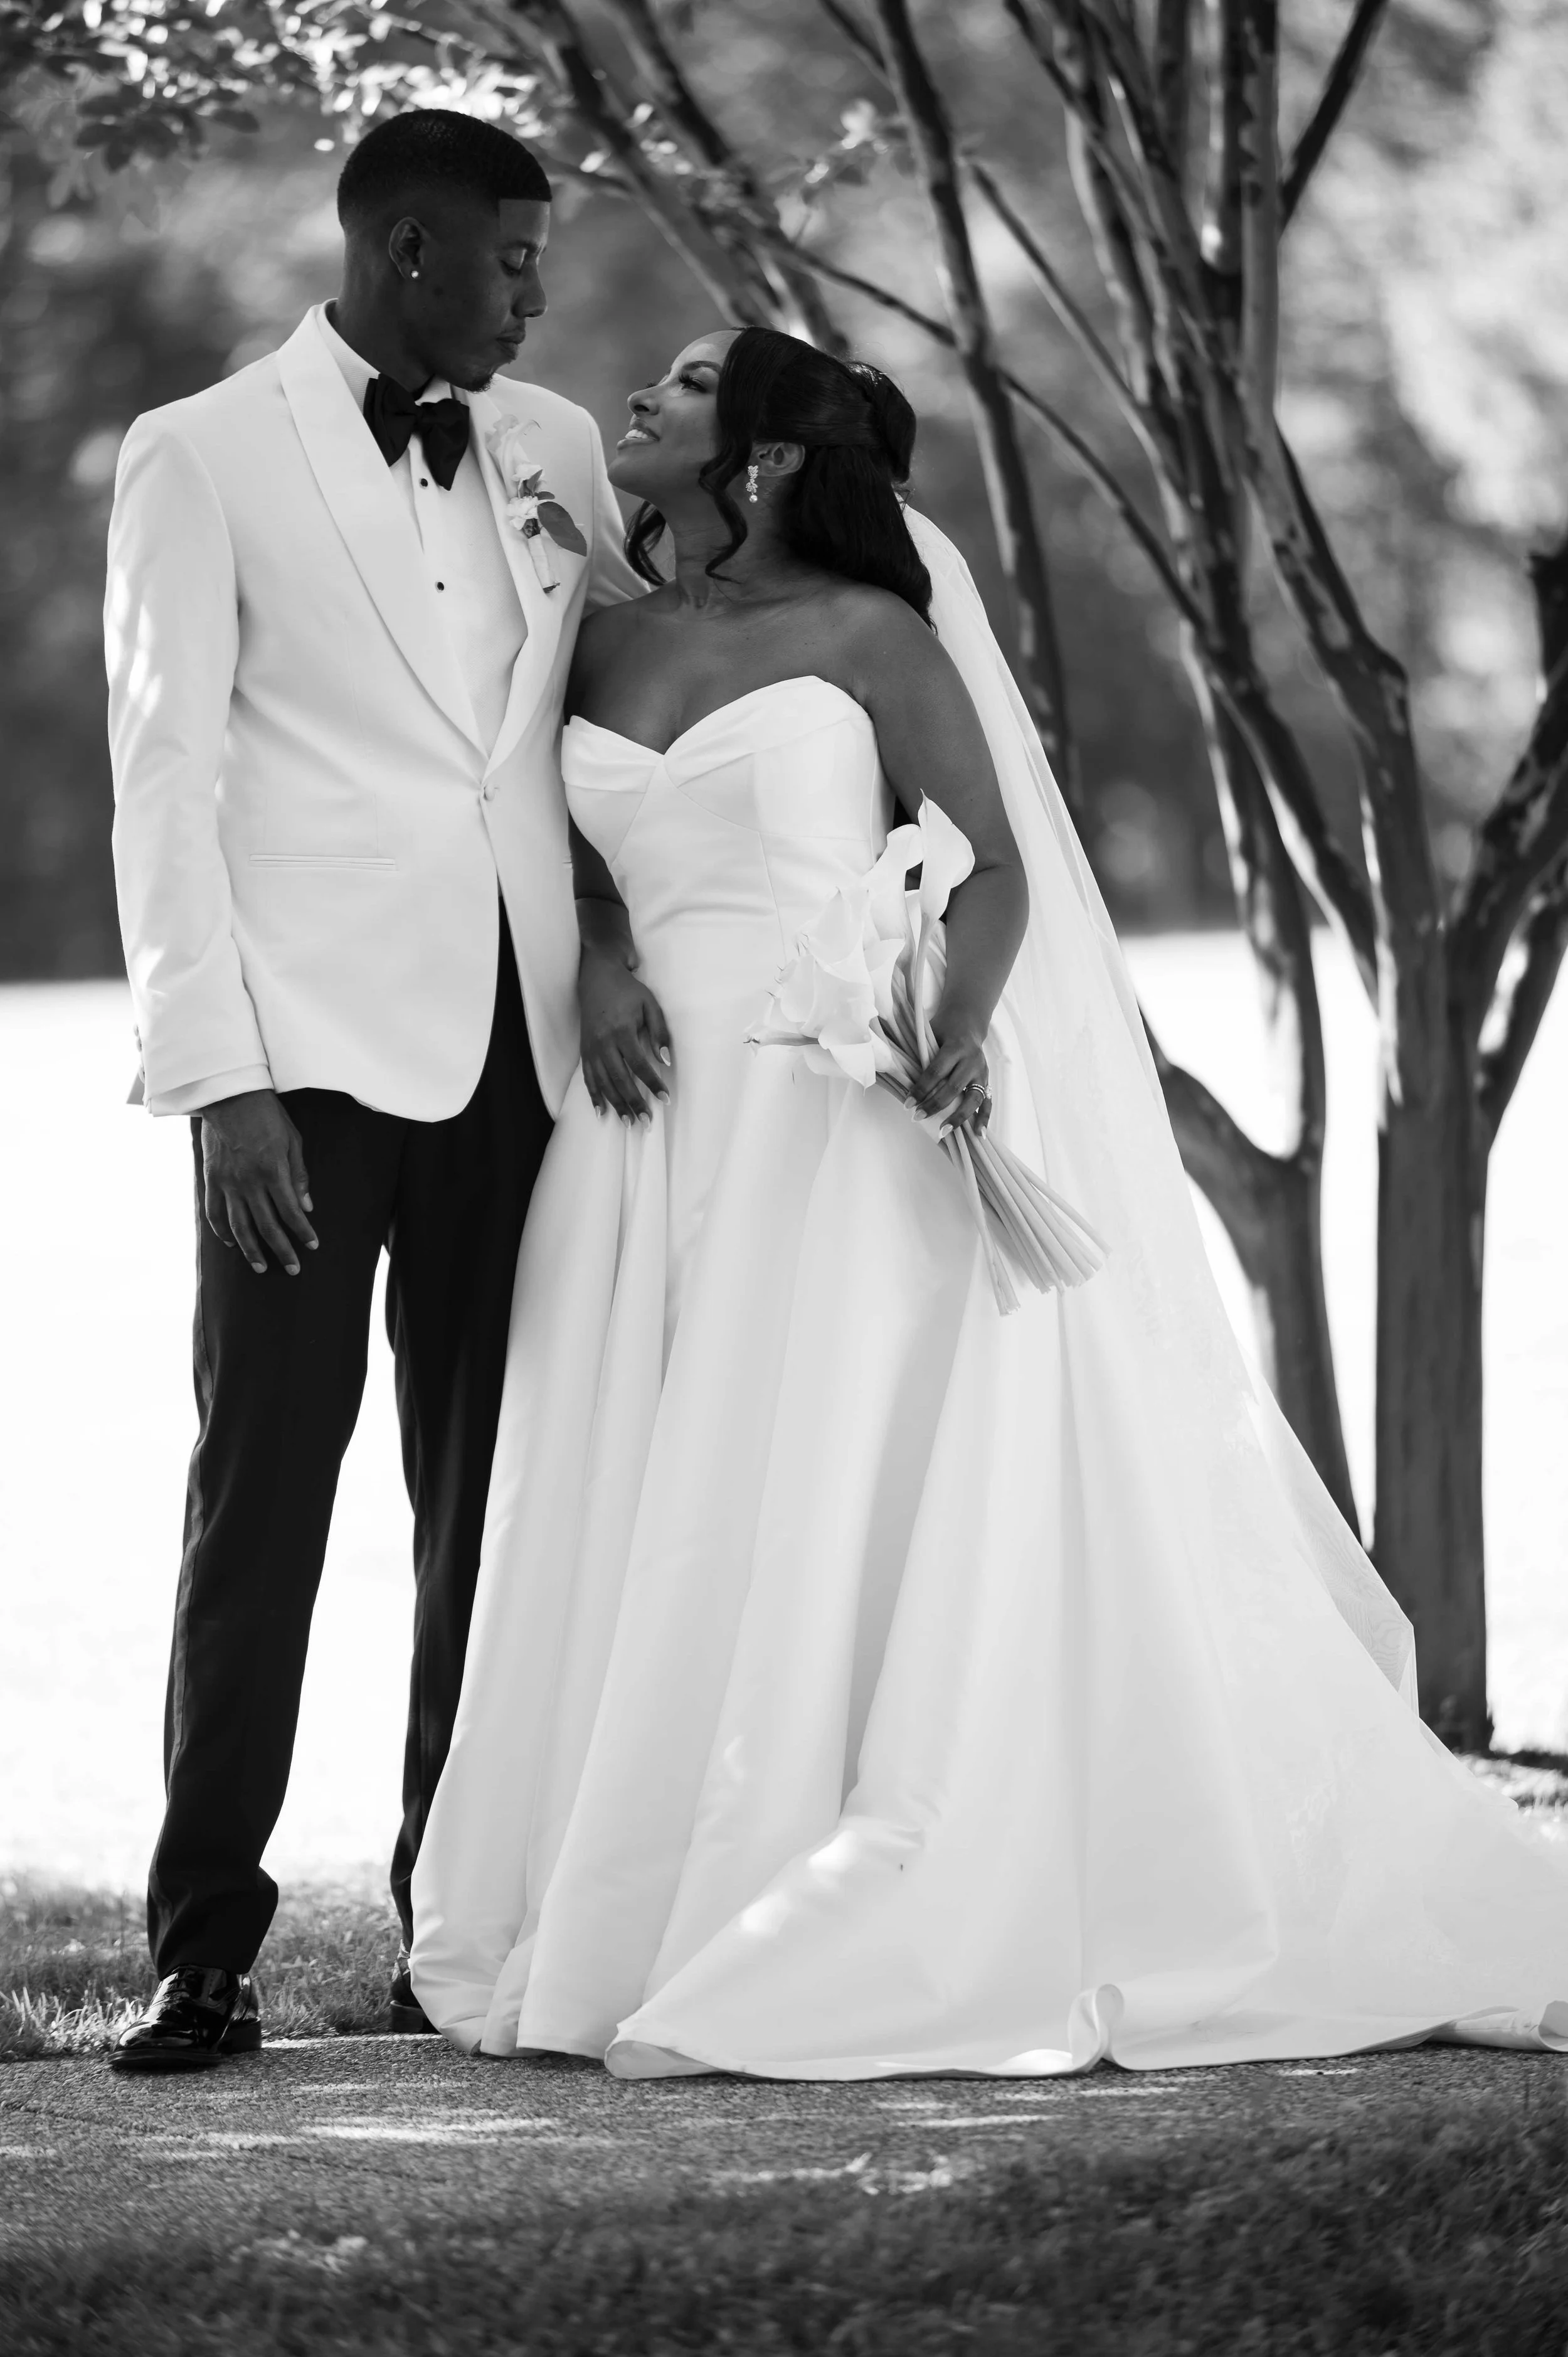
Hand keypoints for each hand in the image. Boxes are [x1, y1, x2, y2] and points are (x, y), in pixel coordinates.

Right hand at [199, 1090, 317, 1274]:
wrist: (229, 1096)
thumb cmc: (267, 1116)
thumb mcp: (293, 1141)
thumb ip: (299, 1175)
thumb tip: (307, 1206)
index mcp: (273, 1171)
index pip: (291, 1212)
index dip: (302, 1232)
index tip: (312, 1246)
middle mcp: (249, 1182)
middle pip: (267, 1226)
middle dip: (282, 1250)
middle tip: (292, 1269)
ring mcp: (227, 1182)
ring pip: (239, 1226)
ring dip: (251, 1250)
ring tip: (260, 1268)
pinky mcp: (211, 1179)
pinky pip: (214, 1212)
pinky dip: (222, 1231)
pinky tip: (232, 1244)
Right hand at [579, 945, 672, 1123]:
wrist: (597, 977)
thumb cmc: (628, 991)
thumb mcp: (650, 1005)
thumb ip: (659, 1032)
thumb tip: (666, 1060)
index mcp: (622, 1031)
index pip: (640, 1065)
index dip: (653, 1084)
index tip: (665, 1099)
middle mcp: (604, 1043)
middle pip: (620, 1080)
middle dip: (634, 1103)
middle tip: (646, 1122)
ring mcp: (592, 1048)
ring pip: (603, 1083)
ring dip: (616, 1105)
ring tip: (628, 1123)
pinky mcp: (585, 1050)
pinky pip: (588, 1078)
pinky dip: (594, 1096)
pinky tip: (601, 1111)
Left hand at [907, 1015, 990, 1138]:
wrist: (968, 1021)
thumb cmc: (944, 1028)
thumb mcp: (931, 1034)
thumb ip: (923, 1055)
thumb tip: (905, 1081)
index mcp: (956, 1046)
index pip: (936, 1072)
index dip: (921, 1089)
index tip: (908, 1104)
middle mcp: (971, 1060)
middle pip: (953, 1088)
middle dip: (935, 1105)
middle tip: (918, 1117)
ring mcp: (982, 1071)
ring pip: (972, 1098)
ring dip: (958, 1117)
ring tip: (943, 1131)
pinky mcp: (987, 1079)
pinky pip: (987, 1101)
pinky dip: (984, 1118)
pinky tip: (979, 1134)